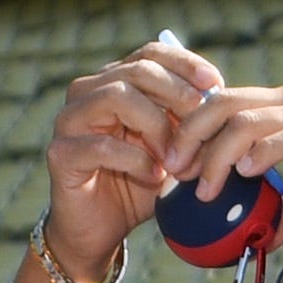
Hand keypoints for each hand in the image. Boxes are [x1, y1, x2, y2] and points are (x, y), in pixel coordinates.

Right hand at [42, 37, 226, 281]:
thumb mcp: (174, 149)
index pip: (149, 53)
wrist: (102, 229)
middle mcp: (87, 93)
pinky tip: (155, 177)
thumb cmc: (139, 184)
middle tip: (202, 118)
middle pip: (136, 70)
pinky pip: (103, 146)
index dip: (185, 64)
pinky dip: (136, 160)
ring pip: (117, 97)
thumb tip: (221, 98)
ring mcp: (69, 120)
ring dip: (156, 126)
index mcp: (114, 82)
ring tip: (175, 157)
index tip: (216, 84)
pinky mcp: (61, 154)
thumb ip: (189, 123)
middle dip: (177, 93)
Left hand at [157, 79, 282, 237]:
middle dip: (191, 136)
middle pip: (224, 104)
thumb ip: (280, 214)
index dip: (191, 129)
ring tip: (203, 186)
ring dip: (218, 153)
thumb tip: (253, 242)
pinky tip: (245, 173)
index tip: (172, 164)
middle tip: (173, 172)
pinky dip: (262, 152)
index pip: (223, 105)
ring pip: (248, 120)